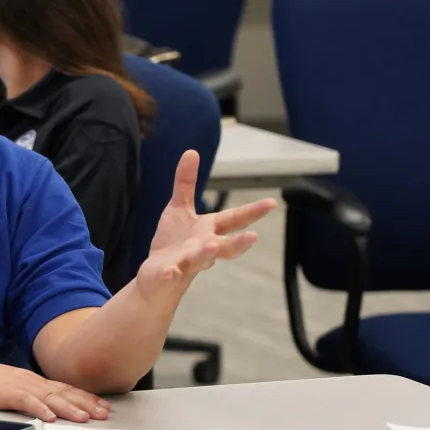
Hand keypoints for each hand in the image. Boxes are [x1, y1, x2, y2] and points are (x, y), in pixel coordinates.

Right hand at [0, 354, 110, 422]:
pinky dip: (39, 409)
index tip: (101, 406)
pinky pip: (25, 401)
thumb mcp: (7, 390)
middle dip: (85, 403)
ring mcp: (16, 385)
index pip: (62, 389)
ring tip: (85, 418)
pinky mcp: (3, 392)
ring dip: (68, 408)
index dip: (84, 398)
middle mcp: (28, 380)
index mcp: (29, 380)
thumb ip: (26, 397)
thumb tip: (45, 409)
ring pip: (48, 397)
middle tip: (104, 413)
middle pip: (62, 392)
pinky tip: (51, 417)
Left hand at [139, 150, 275, 292]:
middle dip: (239, 242)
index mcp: (209, 230)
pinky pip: (170, 275)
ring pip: (201, 260)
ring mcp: (187, 262)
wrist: (157, 278)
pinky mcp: (167, 274)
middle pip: (225, 246)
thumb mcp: (179, 208)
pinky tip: (167, 272)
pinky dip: (169, 274)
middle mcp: (203, 248)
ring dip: (207, 254)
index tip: (271, 202)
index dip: (253, 211)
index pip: (234, 220)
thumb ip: (186, 183)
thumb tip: (192, 151)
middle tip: (253, 237)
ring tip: (212, 247)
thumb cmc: (174, 242)